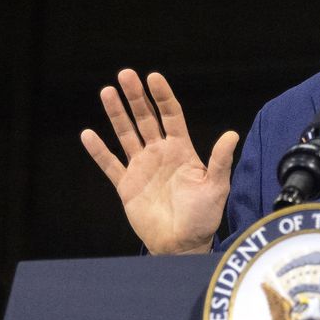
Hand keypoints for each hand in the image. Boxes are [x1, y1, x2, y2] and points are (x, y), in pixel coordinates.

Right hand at [80, 70, 238, 254]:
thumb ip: (219, 160)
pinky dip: (98, 150)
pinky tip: (88, 134)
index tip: (153, 77)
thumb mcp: (215, 186)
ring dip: (116, 114)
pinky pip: (110, 164)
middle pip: (145, 118)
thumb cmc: (203, 217)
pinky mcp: (126, 185)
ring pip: (126, 134)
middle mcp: (159, 154)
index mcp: (181, 150)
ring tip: (107, 92)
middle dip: (135, 97)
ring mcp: (141, 167)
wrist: (182, 244)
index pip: (170, 115)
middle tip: (125, 75)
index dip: (162, 96)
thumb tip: (232, 134)